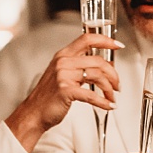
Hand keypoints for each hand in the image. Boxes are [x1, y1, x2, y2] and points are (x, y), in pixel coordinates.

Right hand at [4, 32, 123, 150]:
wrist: (34, 113)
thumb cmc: (49, 96)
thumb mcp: (62, 74)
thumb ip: (79, 66)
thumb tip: (103, 67)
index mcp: (63, 55)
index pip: (87, 39)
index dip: (105, 40)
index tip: (118, 45)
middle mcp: (63, 62)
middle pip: (98, 61)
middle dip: (113, 74)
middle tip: (117, 85)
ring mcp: (63, 76)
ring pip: (97, 76)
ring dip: (109, 89)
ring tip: (112, 97)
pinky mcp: (66, 91)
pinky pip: (92, 95)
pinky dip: (104, 102)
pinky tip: (109, 105)